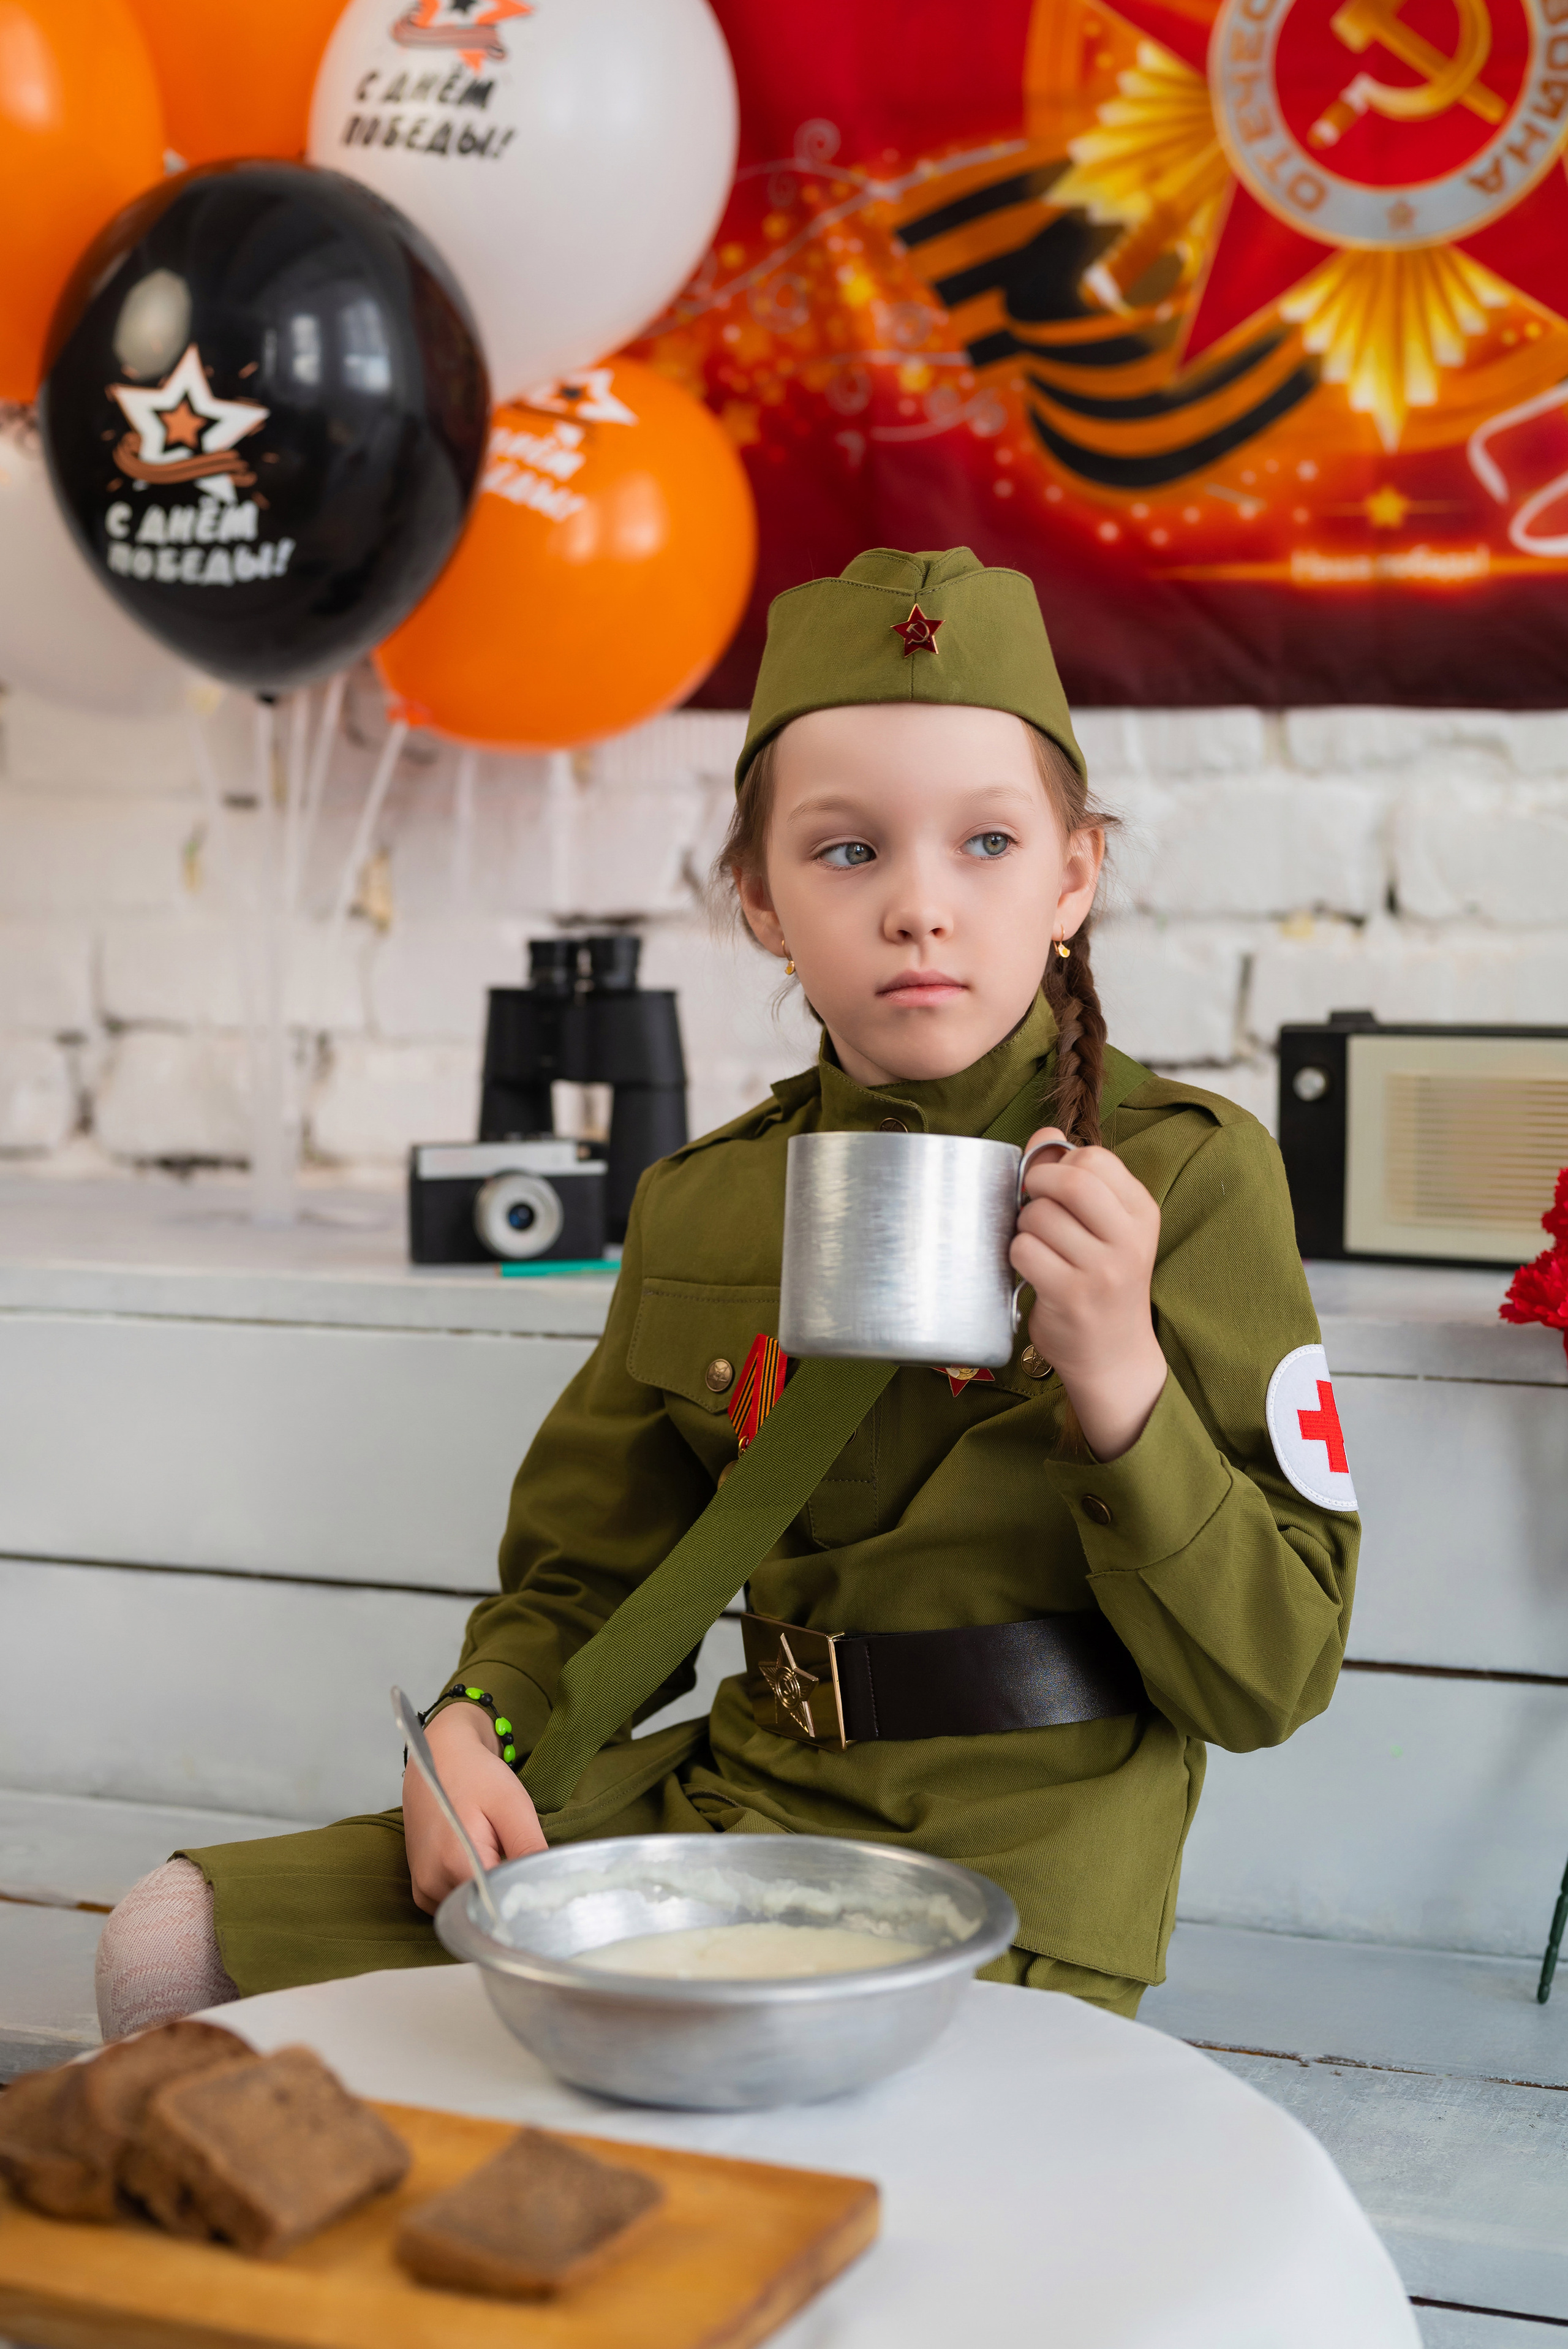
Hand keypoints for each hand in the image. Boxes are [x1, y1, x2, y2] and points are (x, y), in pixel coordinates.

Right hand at [403, 1703, 546, 1915]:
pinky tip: (481, 1864)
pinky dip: (473, 1892)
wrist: (438, 1757)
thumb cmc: (476, 1776)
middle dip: (508, 1896)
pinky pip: (456, 1905)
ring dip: (490, 1894)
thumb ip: (529, 1849)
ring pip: (471, 1911)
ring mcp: (424, 1889)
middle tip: (522, 1864)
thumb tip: (547, 1889)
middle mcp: (433, 1884)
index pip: (500, 1907)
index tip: (540, 1884)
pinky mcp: (421, 1888)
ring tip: (499, 1857)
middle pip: (485, 1912)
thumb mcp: (513, 1806)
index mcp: (456, 1864)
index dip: (524, 1900)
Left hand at [1010, 1127, 1166, 1461]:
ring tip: (1039, 1247)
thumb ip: (1075, 1177)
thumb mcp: (1106, 1227)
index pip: (1095, 1158)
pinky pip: (1023, 1250)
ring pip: (1038, 1216)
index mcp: (1142, 1213)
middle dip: (1036, 1185)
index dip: (1061, 1165)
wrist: (1114, 1355)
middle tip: (1033, 1205)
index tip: (1053, 1187)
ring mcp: (1101, 1270)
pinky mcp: (1070, 1296)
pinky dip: (1017, 1256)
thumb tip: (1043, 1135)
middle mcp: (1128, 1240)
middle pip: (1068, 1181)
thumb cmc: (1102, 1282)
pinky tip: (1032, 1270)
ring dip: (1024, 1227)